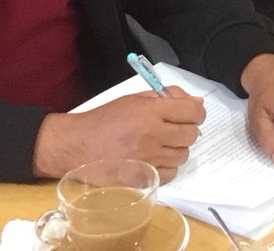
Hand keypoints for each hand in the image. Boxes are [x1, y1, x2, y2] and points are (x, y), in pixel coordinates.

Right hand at [32, 88, 204, 183]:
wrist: (77, 145)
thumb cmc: (104, 120)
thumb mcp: (134, 99)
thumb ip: (165, 97)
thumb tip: (195, 102)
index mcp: (150, 111)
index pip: (192, 112)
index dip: (196, 112)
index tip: (191, 114)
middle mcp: (152, 135)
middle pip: (191, 135)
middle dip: (187, 129)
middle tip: (174, 128)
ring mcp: (148, 158)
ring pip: (183, 155)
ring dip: (176, 149)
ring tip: (160, 144)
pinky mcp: (142, 178)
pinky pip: (170, 174)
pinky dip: (167, 167)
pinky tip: (154, 159)